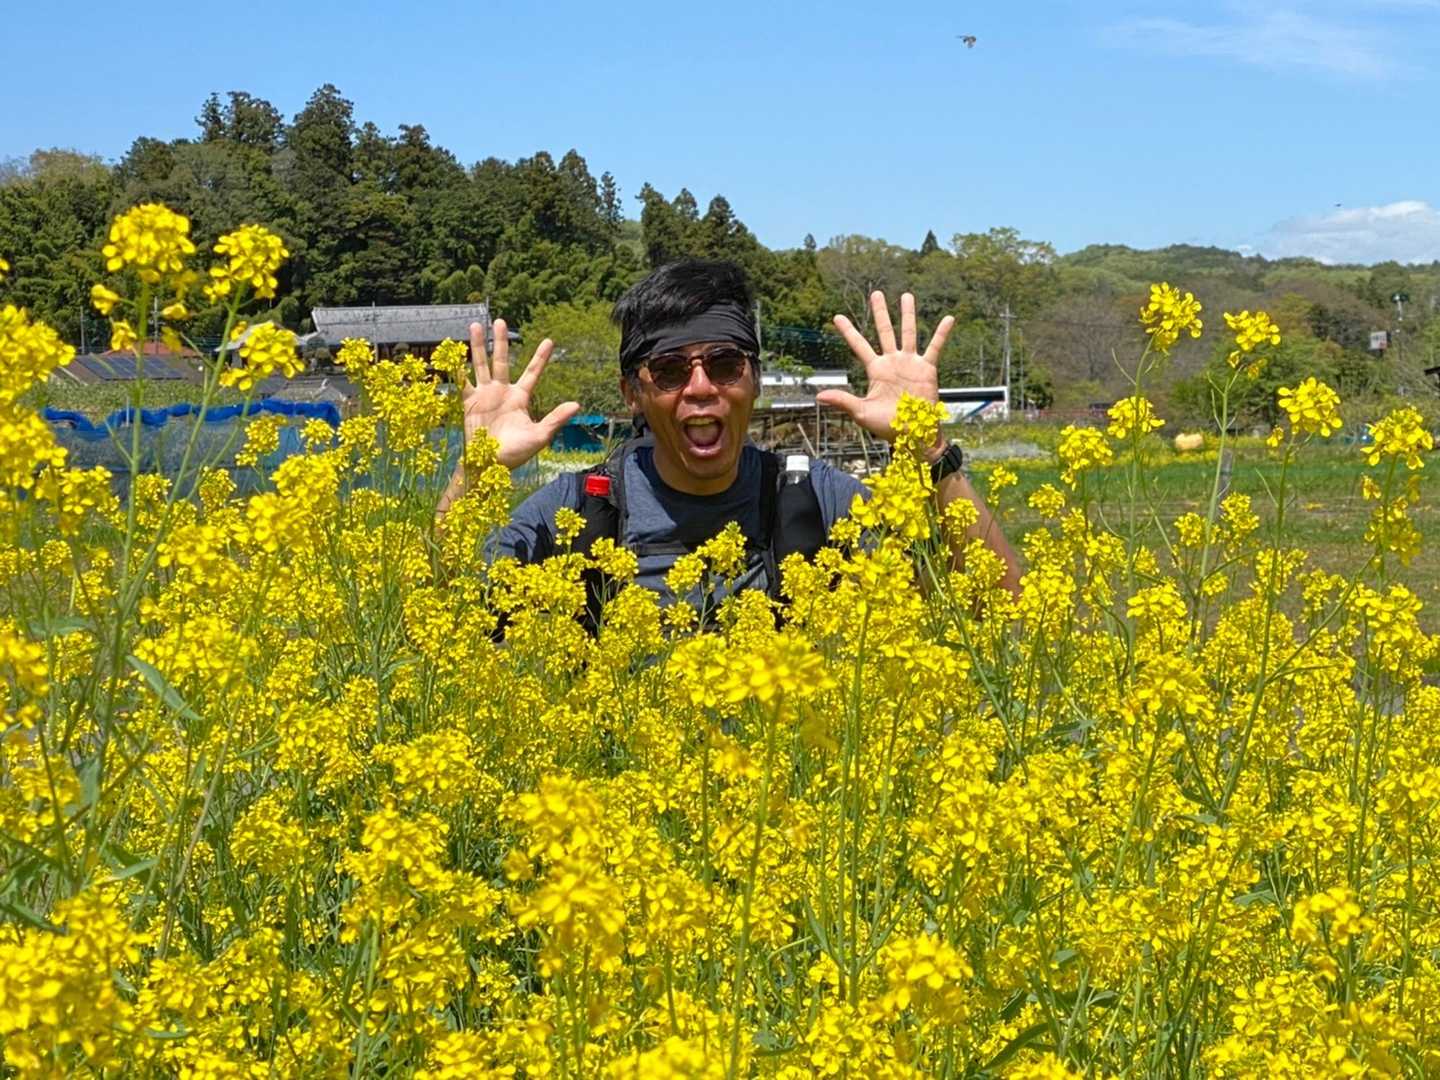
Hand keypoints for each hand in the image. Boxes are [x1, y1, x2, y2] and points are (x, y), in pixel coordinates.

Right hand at [461, 319, 578, 469]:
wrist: (489, 466)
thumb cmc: (516, 454)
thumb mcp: (540, 436)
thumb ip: (555, 419)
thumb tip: (576, 404)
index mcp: (520, 398)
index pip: (532, 373)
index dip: (540, 357)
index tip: (549, 340)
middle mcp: (501, 392)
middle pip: (502, 361)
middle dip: (501, 342)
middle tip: (500, 320)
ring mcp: (484, 395)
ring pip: (481, 365)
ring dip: (479, 346)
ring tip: (476, 325)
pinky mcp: (468, 403)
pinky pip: (461, 382)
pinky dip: (456, 369)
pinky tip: (452, 353)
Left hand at [818, 291, 953, 454]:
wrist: (912, 434)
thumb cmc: (886, 426)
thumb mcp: (861, 413)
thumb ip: (842, 400)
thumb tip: (818, 396)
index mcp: (875, 370)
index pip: (859, 346)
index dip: (848, 331)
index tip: (836, 317)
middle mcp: (892, 362)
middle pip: (884, 331)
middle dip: (880, 313)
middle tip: (875, 294)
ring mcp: (910, 363)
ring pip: (908, 333)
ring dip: (908, 314)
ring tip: (906, 295)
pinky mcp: (927, 368)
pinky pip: (935, 347)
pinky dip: (942, 333)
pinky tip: (948, 318)